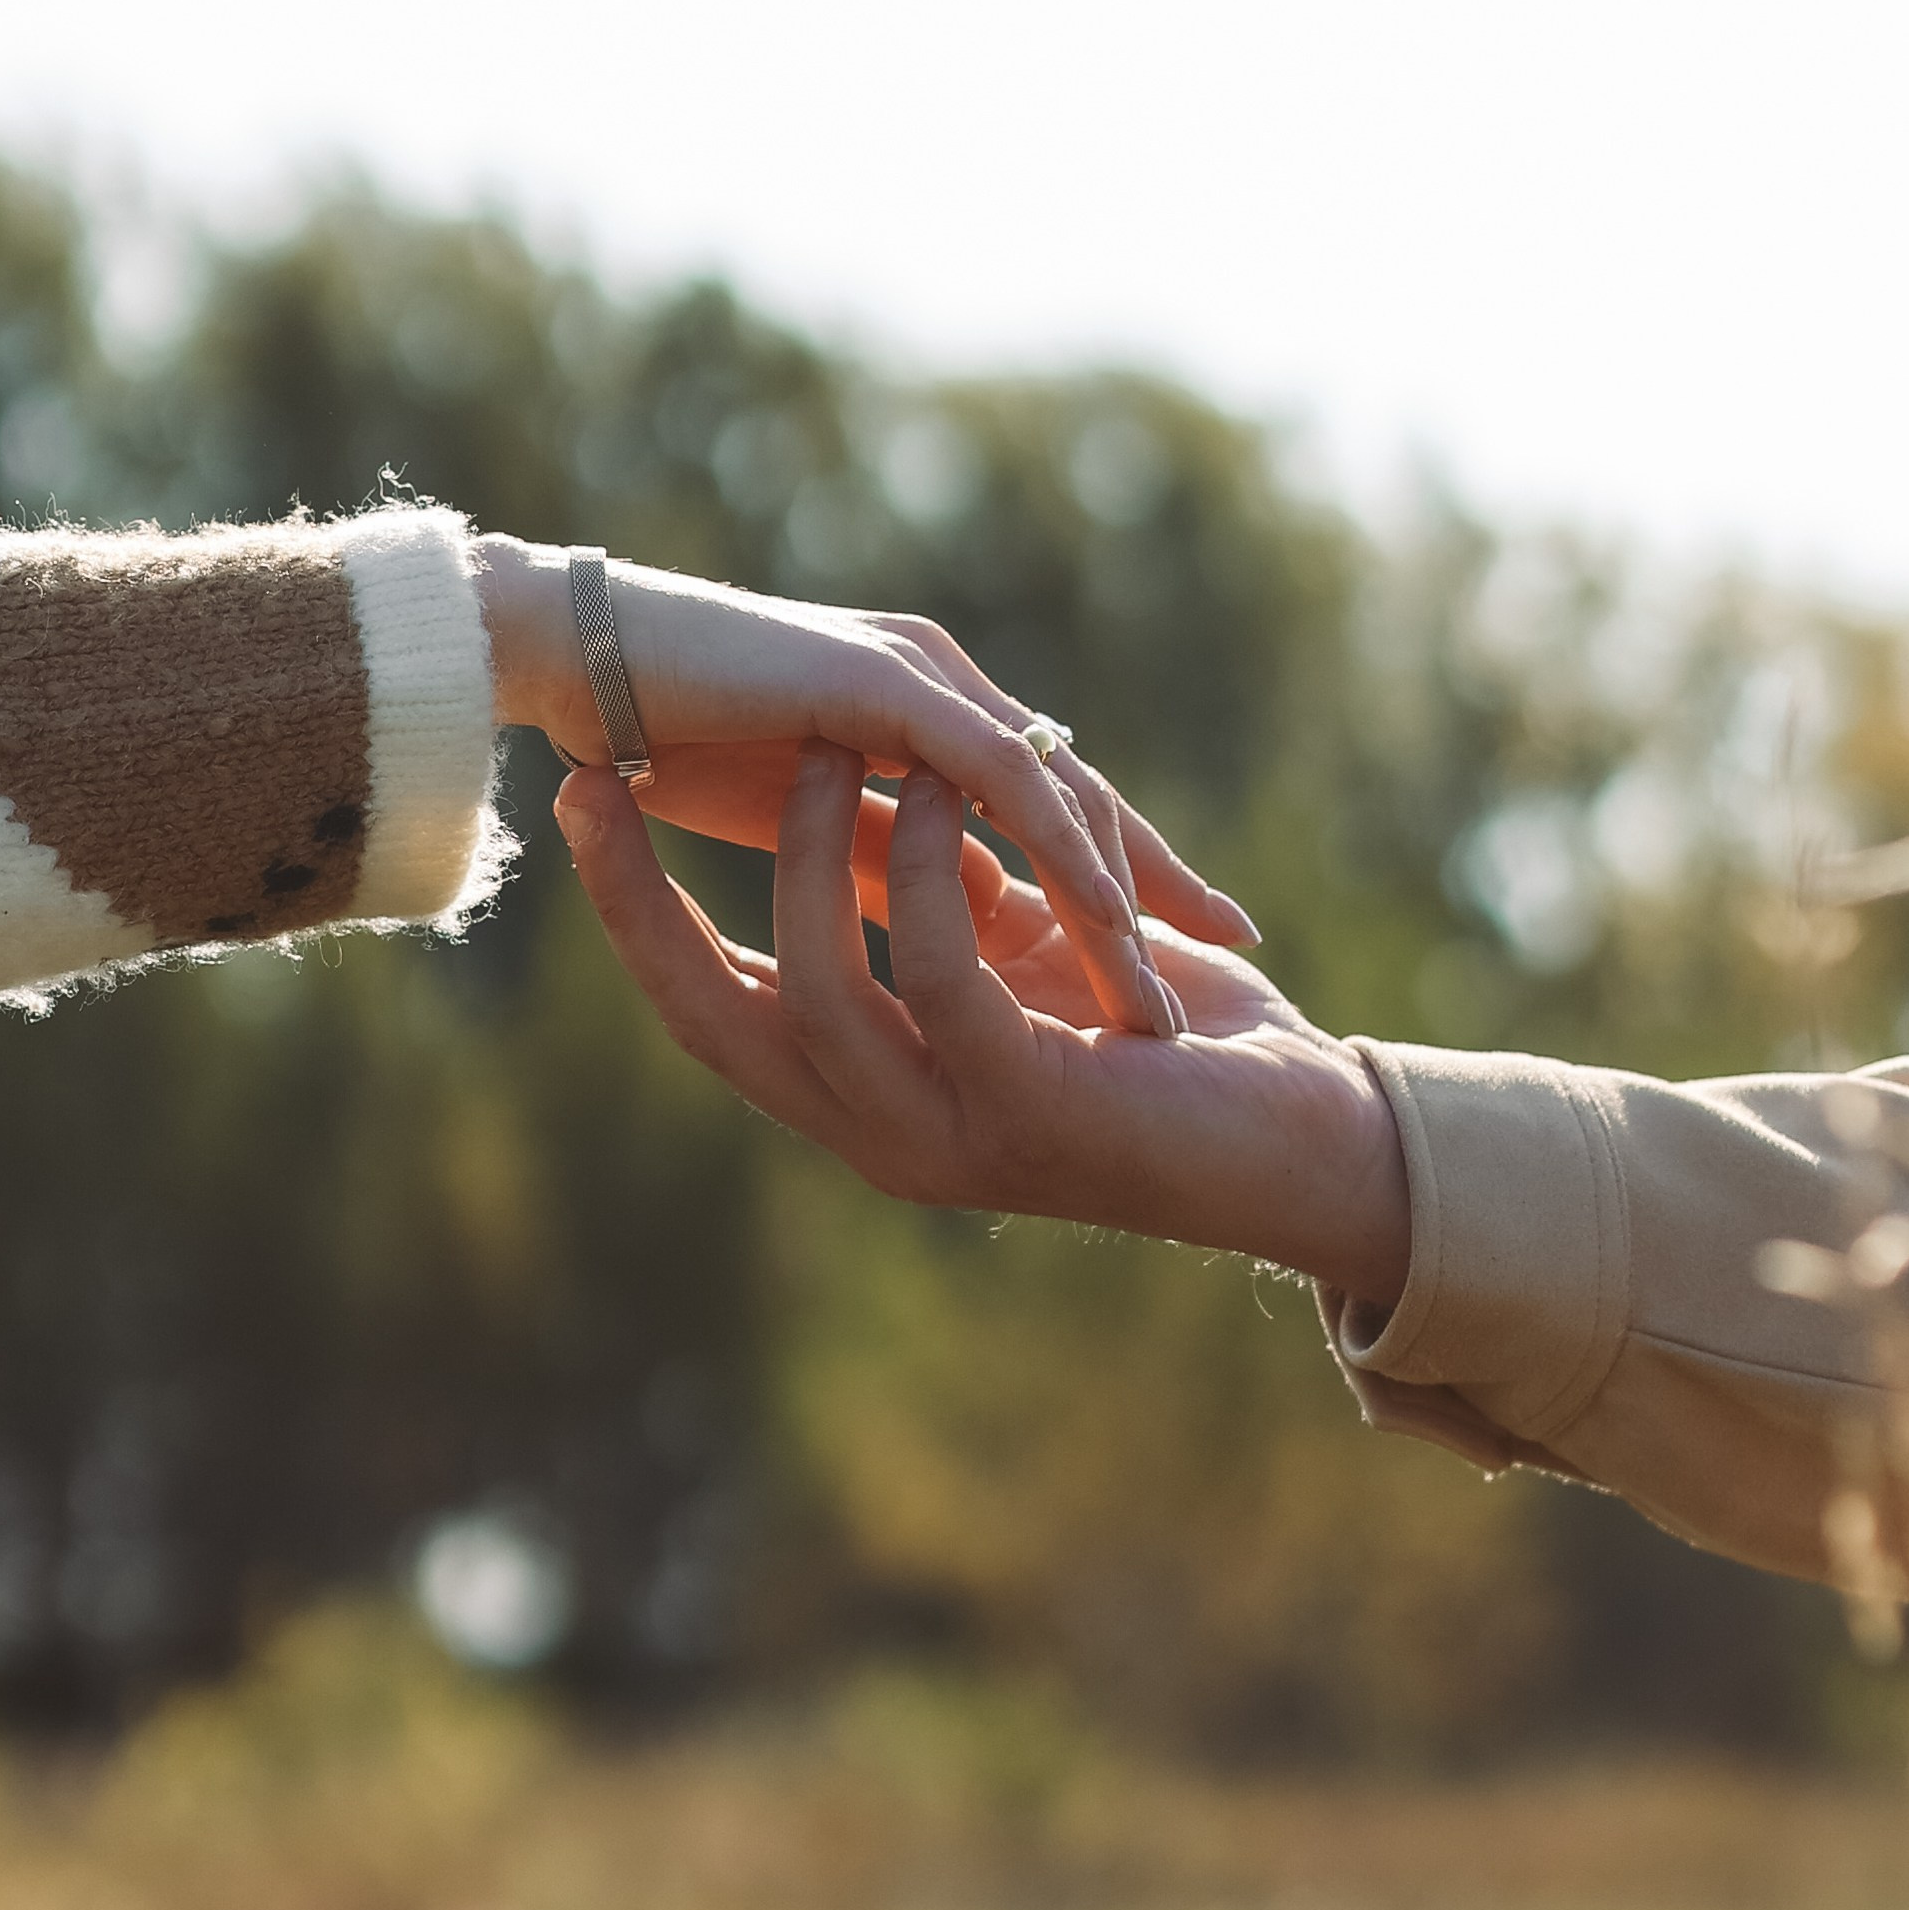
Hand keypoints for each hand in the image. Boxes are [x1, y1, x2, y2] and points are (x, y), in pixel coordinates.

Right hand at [474, 537, 1249, 1037]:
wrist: (568, 659)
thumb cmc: (656, 730)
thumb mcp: (804, 816)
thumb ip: (881, 854)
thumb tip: (949, 918)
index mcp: (918, 715)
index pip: (1040, 807)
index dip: (1107, 876)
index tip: (1171, 949)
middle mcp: (940, 686)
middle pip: (1080, 796)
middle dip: (1158, 879)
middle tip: (1242, 946)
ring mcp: (923, 680)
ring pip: (1061, 795)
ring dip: (1124, 891)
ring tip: (1181, 976)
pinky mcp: (893, 689)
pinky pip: (1008, 781)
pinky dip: (1065, 851)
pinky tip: (1113, 921)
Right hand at [555, 743, 1413, 1313]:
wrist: (1325, 1160)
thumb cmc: (1212, 1061)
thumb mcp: (1050, 976)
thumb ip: (959, 920)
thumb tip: (901, 839)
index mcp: (876, 1108)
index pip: (725, 1014)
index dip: (640, 920)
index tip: (583, 809)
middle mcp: (892, 1134)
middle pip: (720, 1021)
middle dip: (642, 902)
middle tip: (590, 780)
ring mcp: (958, 1131)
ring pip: (827, 991)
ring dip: (805, 862)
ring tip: (805, 749)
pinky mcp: (1036, 1100)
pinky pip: (949, 973)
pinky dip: (927, 872)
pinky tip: (916, 790)